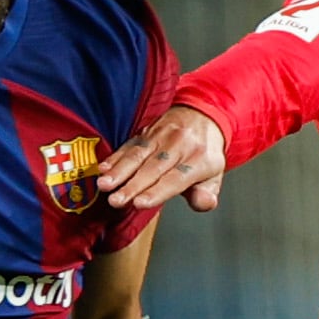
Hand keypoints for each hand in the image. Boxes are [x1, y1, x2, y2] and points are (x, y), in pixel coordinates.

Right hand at [95, 104, 229, 214]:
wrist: (201, 115)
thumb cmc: (204, 153)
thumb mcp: (215, 176)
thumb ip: (207, 194)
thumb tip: (203, 202)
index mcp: (198, 160)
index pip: (175, 179)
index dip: (156, 191)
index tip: (139, 203)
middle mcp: (178, 146)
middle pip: (152, 168)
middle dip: (131, 186)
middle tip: (116, 200)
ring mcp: (160, 137)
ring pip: (138, 155)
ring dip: (119, 171)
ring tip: (104, 185)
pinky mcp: (146, 132)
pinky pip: (129, 145)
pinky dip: (115, 157)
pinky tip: (103, 168)